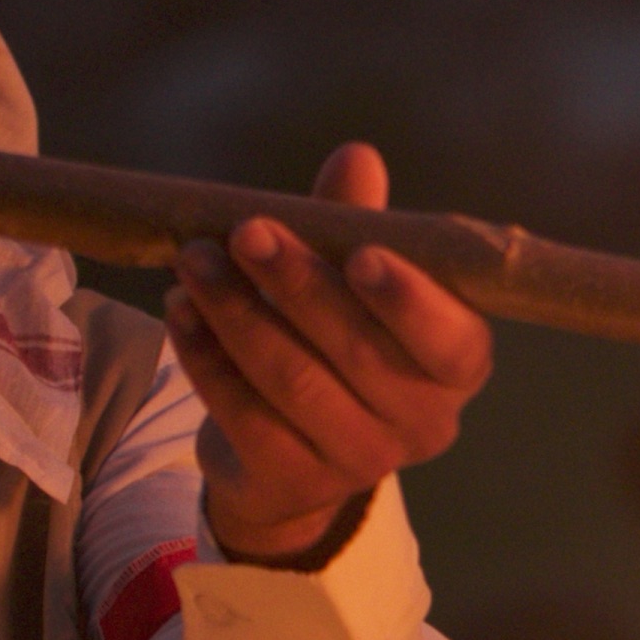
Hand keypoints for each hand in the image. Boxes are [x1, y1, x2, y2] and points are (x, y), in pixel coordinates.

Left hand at [169, 144, 492, 564]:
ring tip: (194, 260)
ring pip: (292, 382)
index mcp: (458, 365)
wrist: (293, 453)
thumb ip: (356, 223)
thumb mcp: (351, 279)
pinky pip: (243, 416)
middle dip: (297, 284)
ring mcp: (360, 461)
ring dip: (236, 313)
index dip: (408, 300)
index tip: (361, 253)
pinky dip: (206, 359)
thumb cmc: (340, 340)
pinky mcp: (294, 483)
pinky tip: (180, 311)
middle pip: (358, 353)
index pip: (450, 340)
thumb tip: (356, 157)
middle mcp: (424, 422)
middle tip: (246, 231)